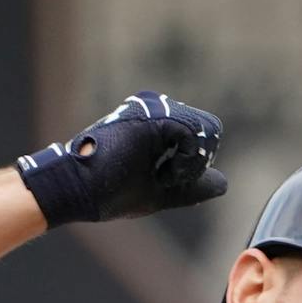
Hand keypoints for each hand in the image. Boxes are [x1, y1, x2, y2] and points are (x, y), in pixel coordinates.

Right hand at [16, 91, 226, 226]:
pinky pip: (193, 134)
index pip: (202, 137)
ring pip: (207, 131)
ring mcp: (155, 109)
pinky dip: (186, 162)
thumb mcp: (159, 193)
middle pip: (210, 130)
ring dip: (191, 165)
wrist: (79, 190)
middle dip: (196, 164)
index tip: (165, 181)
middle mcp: (158, 110)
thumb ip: (188, 185)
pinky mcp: (152, 116)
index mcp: (159, 124)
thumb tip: (223, 183)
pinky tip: (163, 174)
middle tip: (165, 179)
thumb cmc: (109, 193)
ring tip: (161, 177)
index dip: (195, 165)